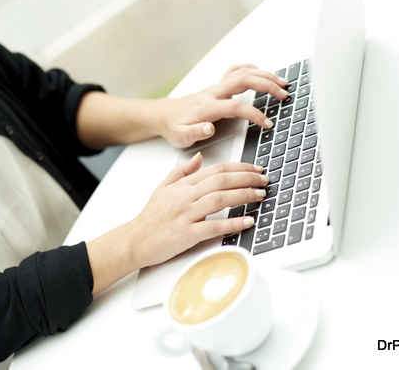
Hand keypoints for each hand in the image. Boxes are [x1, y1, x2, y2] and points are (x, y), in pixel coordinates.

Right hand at [85, 153, 265, 293]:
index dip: (238, 167)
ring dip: (243, 196)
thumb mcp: (162, 187)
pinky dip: (233, 223)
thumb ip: (181, 171)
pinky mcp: (186, 234)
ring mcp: (186, 215)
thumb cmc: (150, 218)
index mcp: (182, 185)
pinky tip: (247, 221)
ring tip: (260, 195)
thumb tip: (199, 158)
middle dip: (246, 178)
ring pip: (219, 199)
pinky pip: (214, 226)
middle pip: (221, 180)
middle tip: (264, 180)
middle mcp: (185, 197)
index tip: (255, 169)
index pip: (215, 169)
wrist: (134, 240)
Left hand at [156, 63, 287, 147]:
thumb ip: (195, 133)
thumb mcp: (180, 137)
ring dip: (264, 75)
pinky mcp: (219, 86)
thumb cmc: (174, 127)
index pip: (235, 106)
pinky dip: (253, 70)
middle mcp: (213, 93)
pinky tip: (265, 75)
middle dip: (266, 85)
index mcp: (207, 107)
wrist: (164, 115)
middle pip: (243, 80)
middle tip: (283, 95)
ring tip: (282, 83)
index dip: (254, 114)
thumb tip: (209, 128)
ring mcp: (217, 87)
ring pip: (242, 72)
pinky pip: (237, 70)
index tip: (268, 123)